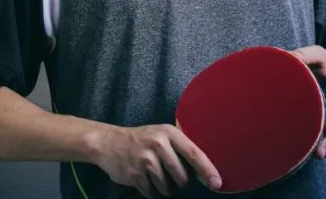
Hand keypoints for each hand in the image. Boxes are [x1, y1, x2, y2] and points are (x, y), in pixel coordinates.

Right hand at [93, 124, 221, 197]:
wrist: (107, 142)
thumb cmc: (141, 139)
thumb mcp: (160, 134)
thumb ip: (180, 148)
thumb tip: (205, 172)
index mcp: (168, 133)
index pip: (194, 153)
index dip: (207, 170)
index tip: (217, 183)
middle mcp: (158, 144)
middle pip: (182, 177)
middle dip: (178, 182)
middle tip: (166, 173)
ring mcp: (146, 160)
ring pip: (167, 188)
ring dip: (163, 187)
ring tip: (151, 174)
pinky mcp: (135, 175)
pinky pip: (152, 193)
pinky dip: (149, 190)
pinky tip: (142, 178)